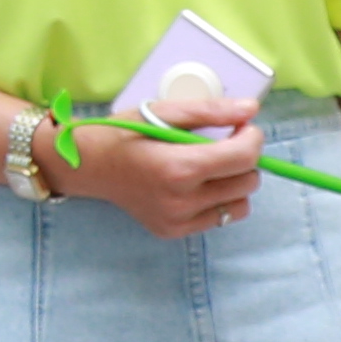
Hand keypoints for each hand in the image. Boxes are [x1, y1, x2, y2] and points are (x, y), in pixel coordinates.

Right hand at [75, 93, 262, 236]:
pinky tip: (198, 185)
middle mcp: (181, 201)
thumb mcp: (163, 112)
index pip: (245, 157)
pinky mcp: (175, 232)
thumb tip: (251, 110)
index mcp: (178, 168)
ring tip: (209, 165)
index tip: (241, 127)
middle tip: (221, 143)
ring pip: (241, 202)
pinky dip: (220, 199)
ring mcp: (178, 221)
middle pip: (248, 180)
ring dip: (235, 180)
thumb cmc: (124, 134)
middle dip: (244, 157)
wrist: (88, 166)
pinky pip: (222, 217)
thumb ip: (211, 111)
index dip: (252, 137)